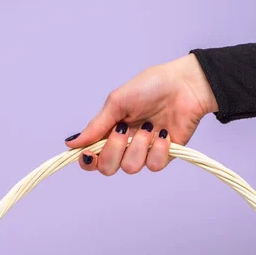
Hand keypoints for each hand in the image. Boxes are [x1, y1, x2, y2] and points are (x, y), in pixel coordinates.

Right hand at [64, 54, 217, 174]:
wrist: (185, 86)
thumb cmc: (151, 87)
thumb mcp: (117, 102)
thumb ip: (95, 126)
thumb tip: (71, 143)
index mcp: (109, 132)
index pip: (92, 158)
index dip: (87, 161)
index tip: (90, 152)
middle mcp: (124, 146)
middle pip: (107, 168)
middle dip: (114, 150)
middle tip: (124, 130)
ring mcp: (143, 153)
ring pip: (130, 168)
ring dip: (138, 146)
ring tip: (149, 126)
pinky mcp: (163, 157)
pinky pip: (154, 166)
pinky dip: (159, 149)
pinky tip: (164, 134)